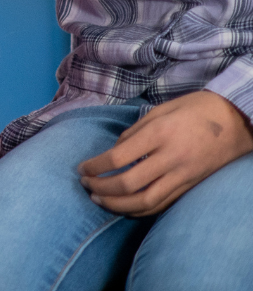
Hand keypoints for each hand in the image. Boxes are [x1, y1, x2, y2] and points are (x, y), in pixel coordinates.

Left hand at [79, 90, 252, 215]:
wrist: (236, 120)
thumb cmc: (195, 109)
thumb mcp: (160, 110)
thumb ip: (134, 132)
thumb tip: (113, 152)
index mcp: (159, 134)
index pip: (118, 158)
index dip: (94, 166)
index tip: (81, 168)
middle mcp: (171, 158)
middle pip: (128, 184)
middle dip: (101, 189)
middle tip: (85, 185)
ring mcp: (183, 175)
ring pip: (145, 201)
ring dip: (117, 205)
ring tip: (98, 200)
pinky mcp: (191, 185)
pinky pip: (163, 204)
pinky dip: (140, 209)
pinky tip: (124, 207)